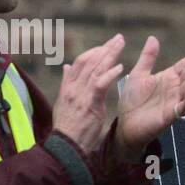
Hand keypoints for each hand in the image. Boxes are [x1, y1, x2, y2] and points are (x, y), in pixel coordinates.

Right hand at [51, 34, 126, 155]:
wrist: (65, 145)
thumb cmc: (68, 128)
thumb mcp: (63, 103)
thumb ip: (67, 84)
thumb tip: (66, 67)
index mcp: (67, 87)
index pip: (79, 63)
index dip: (93, 52)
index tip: (104, 46)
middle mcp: (73, 87)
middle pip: (89, 61)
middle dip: (104, 48)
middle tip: (118, 38)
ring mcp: (80, 95)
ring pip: (95, 69)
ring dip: (109, 55)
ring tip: (120, 44)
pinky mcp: (89, 104)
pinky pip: (100, 84)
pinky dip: (110, 74)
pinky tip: (120, 68)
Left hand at [114, 36, 184, 163]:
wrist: (125, 125)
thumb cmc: (133, 101)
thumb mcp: (139, 74)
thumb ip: (147, 58)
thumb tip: (153, 38)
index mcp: (169, 78)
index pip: (184, 64)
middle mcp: (175, 89)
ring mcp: (174, 102)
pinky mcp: (170, 116)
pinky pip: (183, 108)